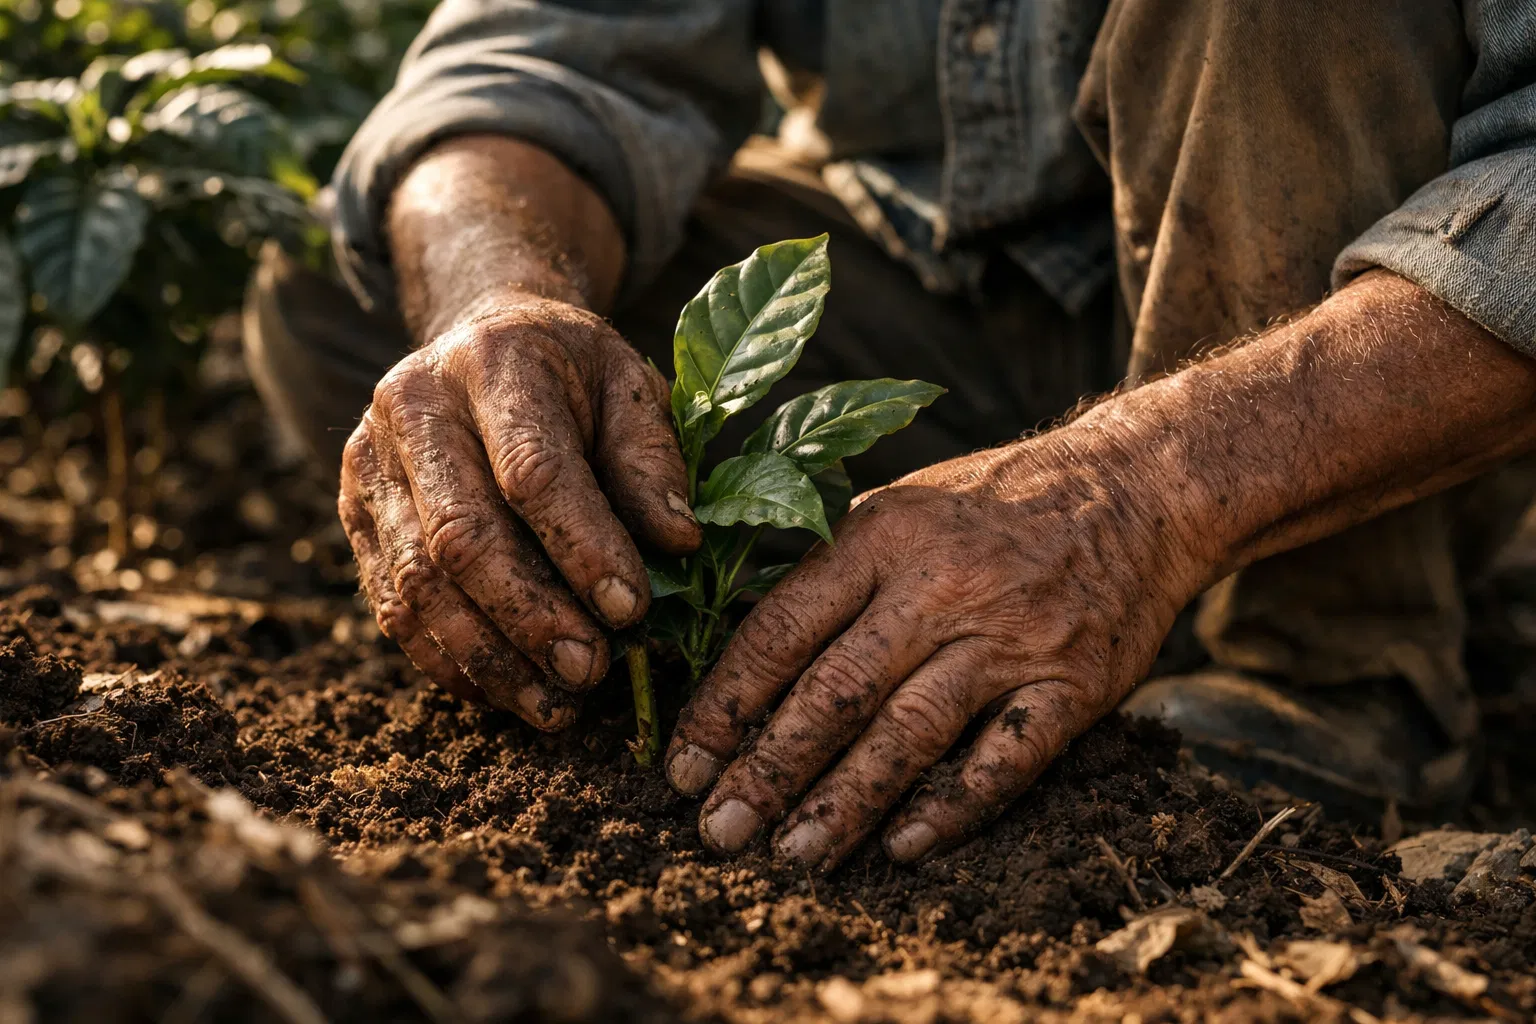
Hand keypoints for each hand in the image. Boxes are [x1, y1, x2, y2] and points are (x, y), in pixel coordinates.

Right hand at [338, 296, 701, 727]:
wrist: (484, 338)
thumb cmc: (574, 376)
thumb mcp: (632, 389)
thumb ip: (653, 462)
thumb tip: (679, 543)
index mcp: (494, 360)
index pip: (533, 471)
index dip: (583, 548)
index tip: (631, 610)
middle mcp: (413, 406)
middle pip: (462, 536)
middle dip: (531, 617)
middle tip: (591, 671)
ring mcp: (371, 463)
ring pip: (417, 583)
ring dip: (490, 657)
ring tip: (555, 705)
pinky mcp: (354, 514)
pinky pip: (392, 605)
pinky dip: (449, 660)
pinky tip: (505, 690)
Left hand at [662, 440, 1196, 869]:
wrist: (1137, 489)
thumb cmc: (995, 505)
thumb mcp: (900, 506)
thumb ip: (830, 575)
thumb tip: (744, 658)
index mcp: (883, 535)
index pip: (783, 629)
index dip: (726, 704)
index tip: (684, 764)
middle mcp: (941, 585)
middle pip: (837, 691)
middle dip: (768, 769)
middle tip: (720, 831)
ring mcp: (1011, 637)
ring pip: (911, 732)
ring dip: (846, 802)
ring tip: (795, 855)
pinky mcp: (1073, 684)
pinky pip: (1006, 758)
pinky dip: (955, 805)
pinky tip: (906, 845)